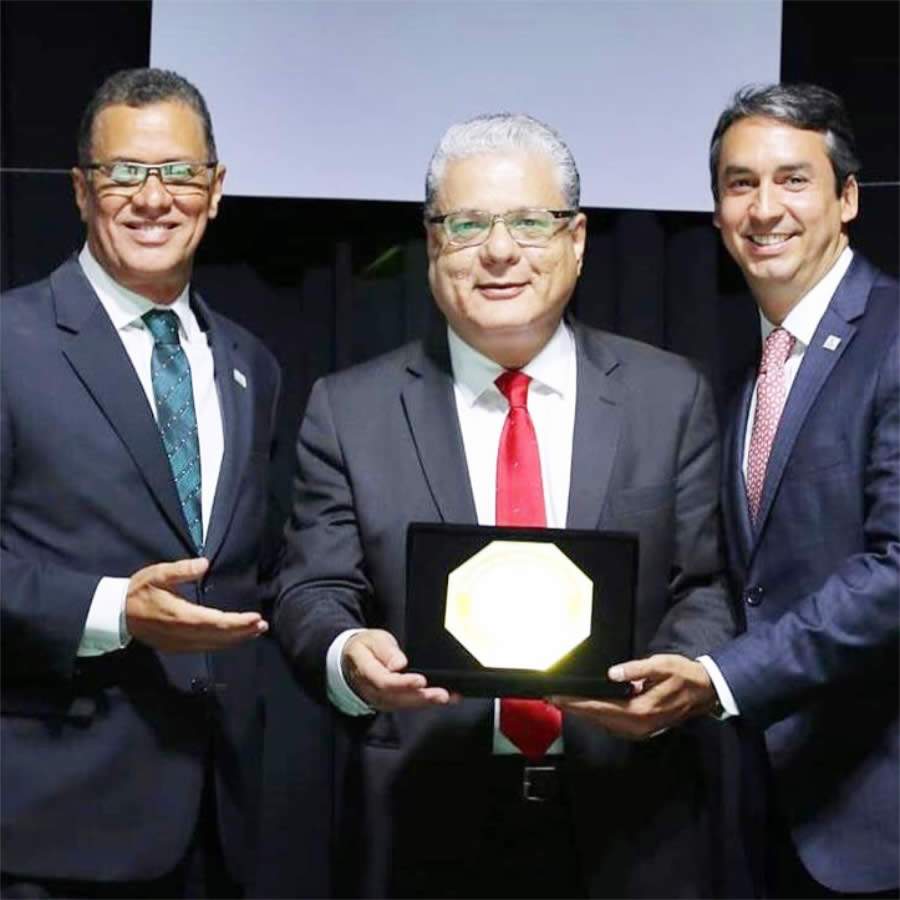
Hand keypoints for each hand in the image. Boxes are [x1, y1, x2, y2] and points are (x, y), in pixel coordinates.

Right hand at [126, 557, 267, 651]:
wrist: (115, 614)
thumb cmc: (138, 590)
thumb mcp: (157, 574)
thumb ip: (181, 569)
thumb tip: (205, 563)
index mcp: (180, 615)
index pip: (215, 621)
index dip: (237, 622)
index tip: (255, 618)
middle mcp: (182, 633)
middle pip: (218, 636)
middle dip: (242, 632)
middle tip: (262, 625)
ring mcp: (179, 643)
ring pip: (213, 645)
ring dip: (235, 639)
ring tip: (254, 631)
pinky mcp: (176, 647)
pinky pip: (204, 648)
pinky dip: (222, 644)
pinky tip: (233, 638)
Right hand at [342, 629, 459, 711]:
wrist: (353, 659)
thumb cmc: (366, 646)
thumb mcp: (374, 639)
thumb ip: (385, 650)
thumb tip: (399, 664)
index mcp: (365, 670)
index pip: (383, 681)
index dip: (403, 683)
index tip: (420, 680)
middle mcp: (371, 690)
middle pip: (396, 697)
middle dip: (420, 697)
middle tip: (441, 694)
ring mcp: (380, 699)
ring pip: (403, 704)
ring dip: (426, 702)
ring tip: (445, 697)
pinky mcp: (390, 702)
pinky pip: (407, 704)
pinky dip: (426, 702)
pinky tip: (445, 699)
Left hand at [550, 654, 717, 739]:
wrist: (705, 692)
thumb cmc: (683, 675)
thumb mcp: (661, 665)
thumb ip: (636, 669)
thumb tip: (612, 673)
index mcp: (641, 710)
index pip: (600, 707)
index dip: (576, 703)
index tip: (557, 697)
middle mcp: (637, 726)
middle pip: (597, 718)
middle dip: (573, 708)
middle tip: (550, 698)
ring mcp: (639, 731)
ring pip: (603, 723)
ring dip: (582, 713)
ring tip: (562, 701)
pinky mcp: (640, 729)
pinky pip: (611, 724)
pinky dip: (595, 716)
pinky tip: (585, 707)